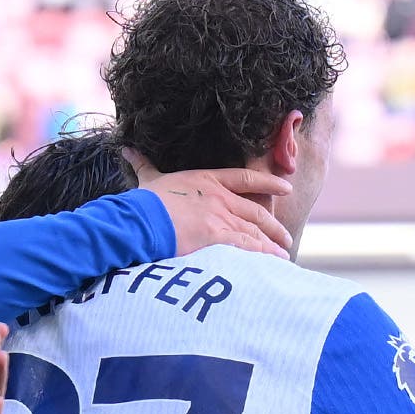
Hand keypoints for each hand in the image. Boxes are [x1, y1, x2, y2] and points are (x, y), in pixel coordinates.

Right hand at [143, 167, 289, 257]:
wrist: (140, 220)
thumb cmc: (143, 201)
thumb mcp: (148, 180)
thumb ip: (144, 166)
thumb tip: (128, 151)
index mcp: (207, 179)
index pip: (246, 179)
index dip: (269, 183)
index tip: (286, 188)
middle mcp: (220, 198)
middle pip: (257, 211)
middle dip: (274, 226)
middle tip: (285, 237)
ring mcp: (221, 218)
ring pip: (255, 231)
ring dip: (272, 244)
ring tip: (283, 255)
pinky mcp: (218, 238)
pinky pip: (248, 247)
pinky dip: (264, 254)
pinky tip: (274, 262)